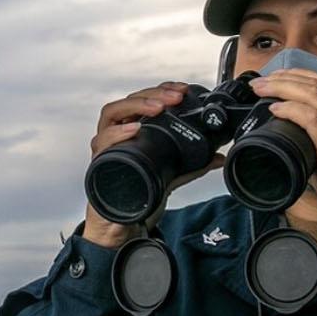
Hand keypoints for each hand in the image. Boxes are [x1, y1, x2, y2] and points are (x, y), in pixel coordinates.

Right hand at [83, 82, 226, 248]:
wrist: (120, 226)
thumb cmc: (138, 197)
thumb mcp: (170, 177)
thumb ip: (192, 166)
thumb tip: (218, 157)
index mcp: (131, 131)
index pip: (143, 100)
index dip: (161, 90)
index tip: (181, 90)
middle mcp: (115, 135)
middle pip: (128, 101)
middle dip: (152, 95)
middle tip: (175, 98)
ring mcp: (105, 147)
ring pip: (110, 114)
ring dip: (135, 106)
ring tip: (157, 108)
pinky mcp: (99, 163)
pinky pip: (102, 143)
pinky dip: (116, 134)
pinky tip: (133, 130)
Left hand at [248, 69, 316, 234]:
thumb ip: (316, 144)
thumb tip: (288, 140)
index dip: (299, 75)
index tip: (276, 77)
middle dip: (285, 78)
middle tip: (260, 81)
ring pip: (315, 95)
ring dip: (284, 88)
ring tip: (262, 90)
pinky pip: (313, 119)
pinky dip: (292, 110)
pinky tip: (276, 109)